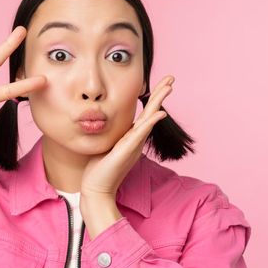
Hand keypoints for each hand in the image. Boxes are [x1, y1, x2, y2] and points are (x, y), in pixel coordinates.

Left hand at [79, 75, 174, 200]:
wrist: (97, 189)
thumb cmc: (99, 169)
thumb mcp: (107, 145)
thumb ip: (114, 135)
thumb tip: (108, 123)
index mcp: (132, 136)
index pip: (146, 113)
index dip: (153, 98)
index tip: (161, 84)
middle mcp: (136, 139)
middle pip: (152, 112)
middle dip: (161, 94)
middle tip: (171, 78)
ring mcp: (133, 144)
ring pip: (150, 119)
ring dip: (159, 102)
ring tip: (168, 87)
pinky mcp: (127, 151)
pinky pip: (141, 134)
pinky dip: (151, 122)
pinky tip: (159, 113)